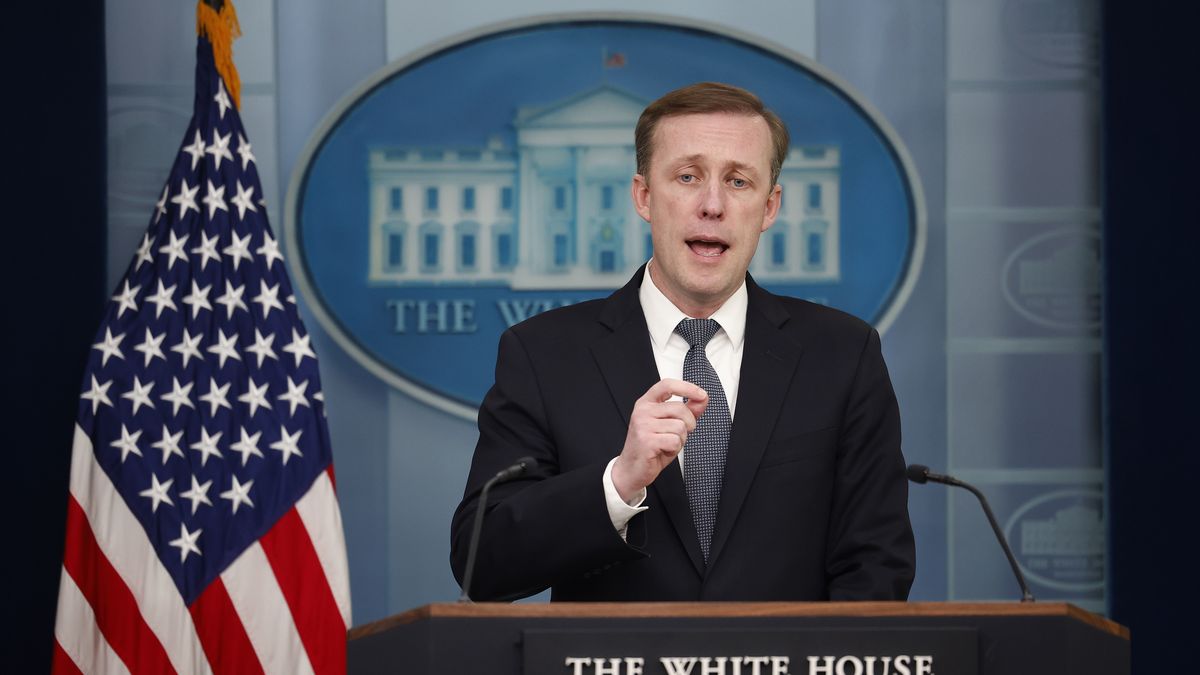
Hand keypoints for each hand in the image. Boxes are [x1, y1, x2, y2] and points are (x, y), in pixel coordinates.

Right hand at [611, 378, 708, 501]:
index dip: (687, 387)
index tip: (702, 394)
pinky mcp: (646, 441)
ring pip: (680, 427)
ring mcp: (643, 425)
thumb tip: (702, 399)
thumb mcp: (670, 425)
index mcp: (647, 403)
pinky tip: (663, 451)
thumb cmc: (651, 446)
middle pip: (680, 408)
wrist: (632, 469)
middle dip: (688, 424)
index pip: (667, 385)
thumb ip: (687, 411)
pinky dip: (674, 449)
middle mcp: (643, 411)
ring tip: (667, 444)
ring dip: (680, 440)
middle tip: (678, 435)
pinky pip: (675, 441)